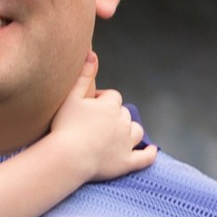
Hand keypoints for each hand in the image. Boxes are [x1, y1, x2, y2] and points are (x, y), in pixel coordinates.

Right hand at [49, 52, 155, 186]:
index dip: (102, 101)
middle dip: (114, 116)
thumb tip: (92, 53)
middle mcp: (123, 122)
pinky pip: (144, 158)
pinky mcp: (126, 162)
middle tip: (96, 124)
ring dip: (130, 130)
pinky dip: (149, 154)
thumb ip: (83, 75)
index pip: (112, 97)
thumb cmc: (64, 126)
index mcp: (110, 105)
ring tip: (118, 135)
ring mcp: (126, 143)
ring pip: (136, 131)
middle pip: (124, 114)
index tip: (88, 108)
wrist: (67, 157)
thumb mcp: (71, 96)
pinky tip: (151, 151)